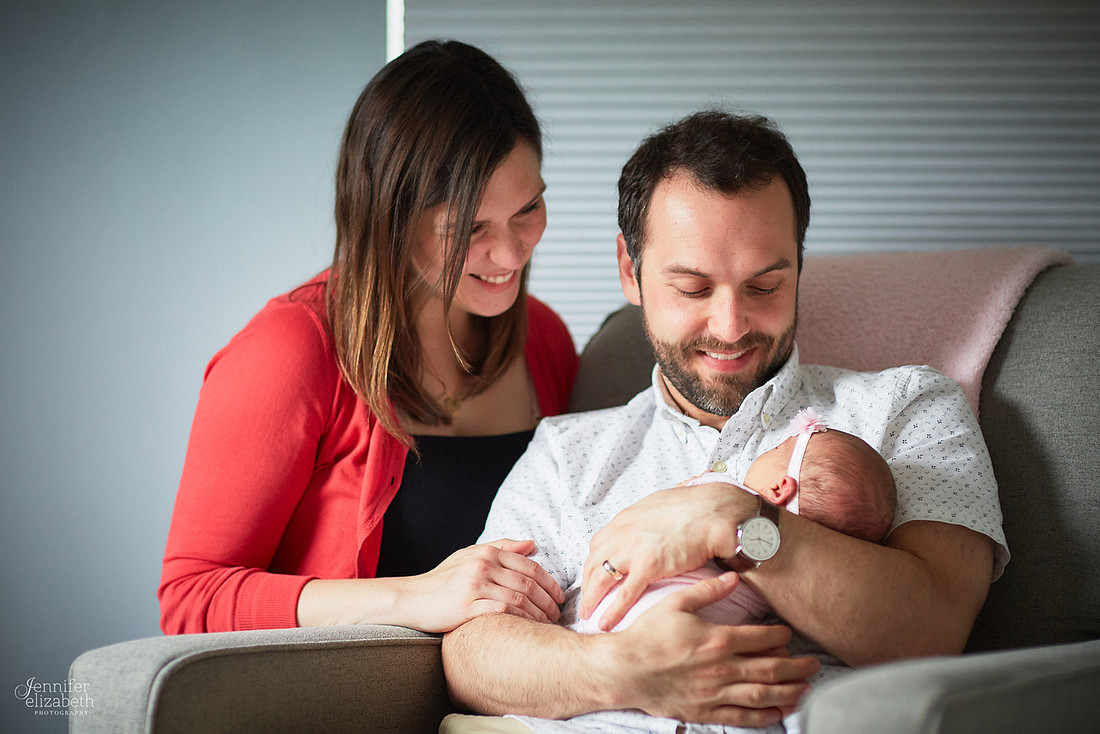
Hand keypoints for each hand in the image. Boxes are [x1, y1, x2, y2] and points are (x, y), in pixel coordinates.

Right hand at [398, 539, 564, 632]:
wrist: (412, 598)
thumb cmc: (443, 579)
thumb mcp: (469, 555)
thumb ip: (501, 547)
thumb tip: (531, 544)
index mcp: (486, 552)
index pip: (529, 565)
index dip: (549, 582)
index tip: (559, 596)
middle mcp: (482, 565)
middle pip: (528, 582)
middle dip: (548, 600)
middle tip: (558, 613)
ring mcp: (475, 585)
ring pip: (519, 597)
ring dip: (539, 613)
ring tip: (548, 624)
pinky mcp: (467, 606)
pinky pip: (504, 612)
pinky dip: (522, 620)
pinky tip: (529, 628)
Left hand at [581, 482, 757, 629]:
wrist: (713, 510)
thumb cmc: (693, 507)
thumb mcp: (658, 506)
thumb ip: (646, 519)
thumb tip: (647, 525)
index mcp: (625, 519)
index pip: (598, 545)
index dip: (594, 564)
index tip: (593, 577)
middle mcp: (622, 533)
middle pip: (594, 563)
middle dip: (587, 584)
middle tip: (586, 601)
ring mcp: (633, 549)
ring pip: (601, 579)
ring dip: (592, 599)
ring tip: (588, 615)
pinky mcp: (649, 565)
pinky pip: (624, 593)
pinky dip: (612, 610)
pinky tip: (606, 623)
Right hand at [610, 572, 818, 725]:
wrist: (625, 669)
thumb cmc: (648, 635)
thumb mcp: (676, 603)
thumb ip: (708, 591)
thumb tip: (733, 578)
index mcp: (717, 639)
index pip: (761, 638)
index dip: (780, 636)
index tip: (788, 635)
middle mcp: (722, 668)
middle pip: (771, 669)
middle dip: (797, 667)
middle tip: (813, 665)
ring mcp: (715, 692)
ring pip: (763, 695)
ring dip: (789, 692)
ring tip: (805, 689)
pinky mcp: (706, 710)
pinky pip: (742, 717)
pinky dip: (765, 715)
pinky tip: (779, 711)